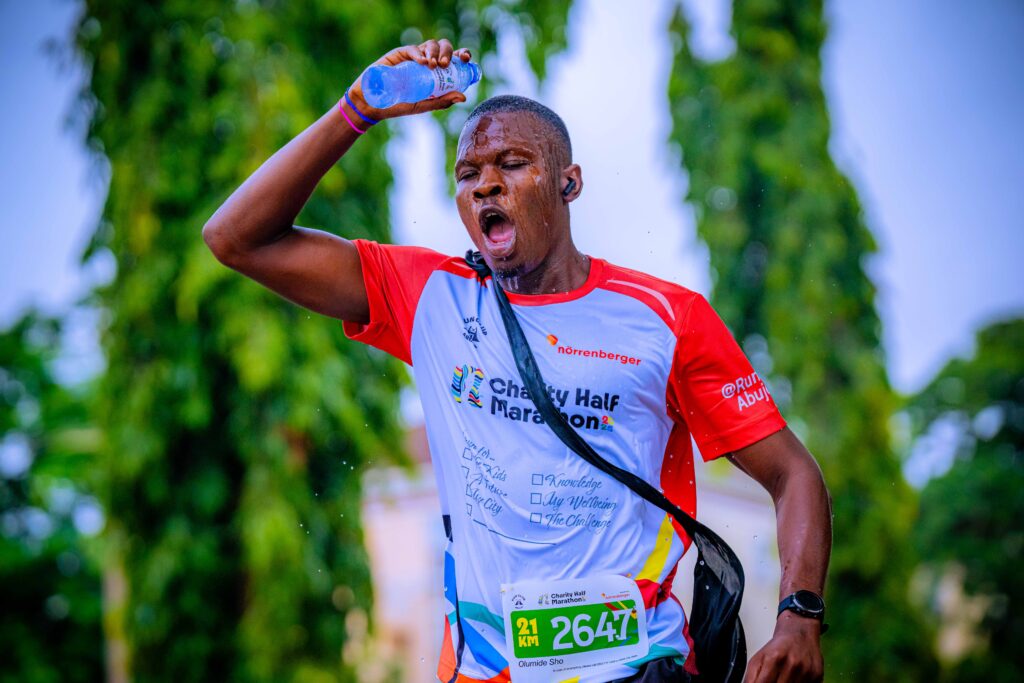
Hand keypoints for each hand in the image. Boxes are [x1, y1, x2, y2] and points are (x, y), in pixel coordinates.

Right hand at [347, 38, 471, 121]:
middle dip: (449, 53)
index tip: (466, 59)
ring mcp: (415, 56)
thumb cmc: (400, 105)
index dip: (463, 55)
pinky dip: (419, 53)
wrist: (375, 103)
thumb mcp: (424, 105)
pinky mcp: (401, 53)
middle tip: (445, 66)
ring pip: (431, 44)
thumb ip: (442, 101)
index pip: (454, 59)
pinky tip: (422, 62)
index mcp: (438, 73)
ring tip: (433, 66)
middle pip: (444, 48)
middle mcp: (429, 61)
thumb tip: (463, 96)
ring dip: (435, 52)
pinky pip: (413, 48)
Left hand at [743, 611, 823, 682]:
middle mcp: (792, 664)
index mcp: (774, 658)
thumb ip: (751, 676)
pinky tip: (793, 679)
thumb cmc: (779, 645)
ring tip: (781, 678)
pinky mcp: (817, 675)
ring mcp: (806, 671)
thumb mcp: (759, 657)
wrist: (800, 630)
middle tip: (772, 679)